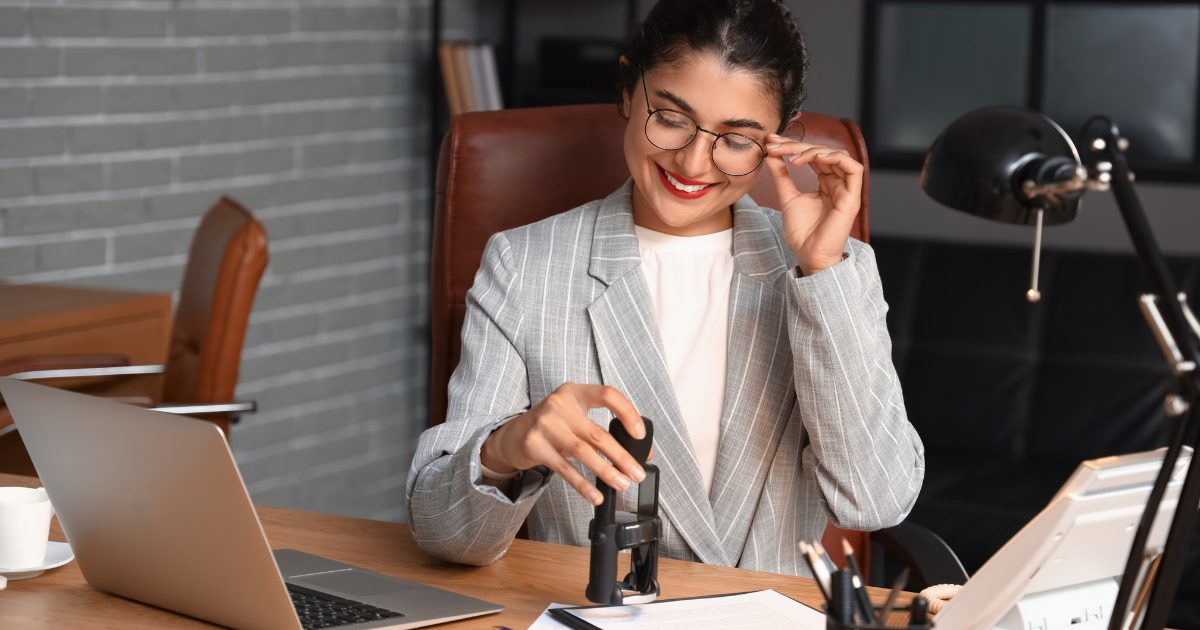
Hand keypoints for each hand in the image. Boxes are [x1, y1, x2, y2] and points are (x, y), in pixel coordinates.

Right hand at [480, 383, 647, 505]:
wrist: (513, 435)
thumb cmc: (552, 425)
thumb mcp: (575, 418)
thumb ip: (603, 429)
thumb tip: (641, 453)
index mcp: (574, 392)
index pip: (607, 395)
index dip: (627, 413)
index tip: (639, 434)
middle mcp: (559, 405)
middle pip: (597, 433)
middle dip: (621, 457)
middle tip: (637, 473)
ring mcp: (545, 425)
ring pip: (583, 452)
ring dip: (606, 471)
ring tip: (622, 484)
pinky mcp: (535, 446)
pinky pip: (565, 469)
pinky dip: (583, 485)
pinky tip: (595, 495)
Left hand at [763, 134, 863, 274]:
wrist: (809, 255)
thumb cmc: (802, 233)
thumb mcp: (787, 197)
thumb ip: (781, 175)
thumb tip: (770, 153)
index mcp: (826, 183)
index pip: (813, 156)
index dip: (793, 146)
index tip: (771, 143)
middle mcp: (838, 183)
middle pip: (823, 152)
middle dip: (798, 145)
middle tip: (776, 145)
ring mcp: (847, 189)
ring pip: (837, 155)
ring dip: (814, 151)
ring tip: (792, 158)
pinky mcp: (853, 197)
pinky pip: (854, 168)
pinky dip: (835, 158)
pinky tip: (814, 159)